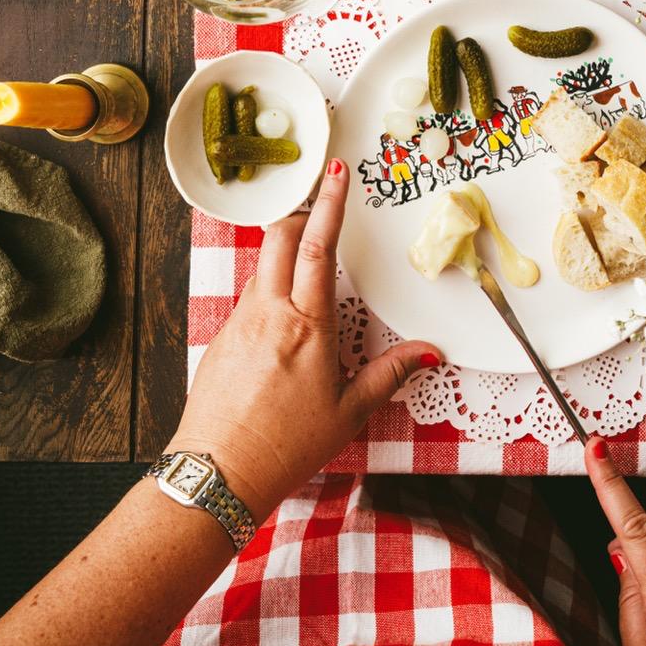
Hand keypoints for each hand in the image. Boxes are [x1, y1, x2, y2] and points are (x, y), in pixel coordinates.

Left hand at [170, 160, 441, 522]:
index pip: (317, 247)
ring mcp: (239, 323)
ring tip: (307, 271)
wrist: (218, 472)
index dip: (329, 205)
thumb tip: (428, 352)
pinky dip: (268, 292)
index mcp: (307, 325)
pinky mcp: (220, 339)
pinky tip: (283, 323)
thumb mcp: (348, 412)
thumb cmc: (286, 446)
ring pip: (261, 267)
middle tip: (322, 213)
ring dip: (284, 255)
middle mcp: (268, 313)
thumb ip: (389, 374)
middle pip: (279, 238)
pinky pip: (248, 299)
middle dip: (301, 215)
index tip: (336, 173)